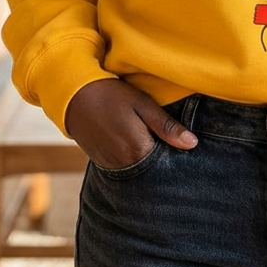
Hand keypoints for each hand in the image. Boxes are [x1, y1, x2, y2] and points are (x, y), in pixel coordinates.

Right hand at [65, 78, 196, 169]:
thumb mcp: (142, 104)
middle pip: (154, 171)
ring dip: (149, 162)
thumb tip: (192, 144)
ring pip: (139, 171)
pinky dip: (134, 161)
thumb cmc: (112, 95)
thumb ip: (166, 126)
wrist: (74, 96)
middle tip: (173, 144)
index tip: (188, 148)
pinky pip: (125, 169)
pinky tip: (138, 146)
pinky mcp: (102, 164)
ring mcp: (111, 167)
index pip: (167, 164)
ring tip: (155, 143)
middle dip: (164, 161)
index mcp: (138, 150)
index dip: (178, 155)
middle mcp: (124, 165)